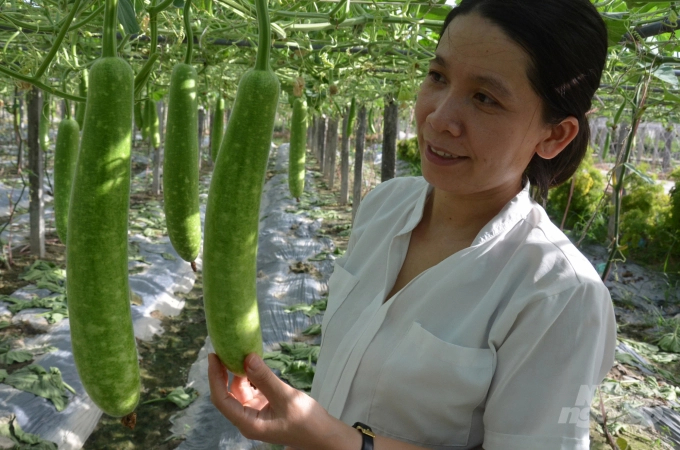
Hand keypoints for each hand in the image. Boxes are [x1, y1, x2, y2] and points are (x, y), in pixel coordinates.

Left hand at [208, 352, 354, 449]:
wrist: (323, 435)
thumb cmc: (306, 421)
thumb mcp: (285, 397)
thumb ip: (265, 378)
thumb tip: (247, 357)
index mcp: (249, 424)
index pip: (222, 400)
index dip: (215, 378)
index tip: (214, 357)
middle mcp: (247, 419)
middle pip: (226, 394)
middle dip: (222, 373)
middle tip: (222, 350)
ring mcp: (255, 413)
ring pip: (238, 390)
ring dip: (237, 372)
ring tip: (237, 351)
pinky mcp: (263, 407)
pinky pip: (250, 389)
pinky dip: (249, 375)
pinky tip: (251, 362)